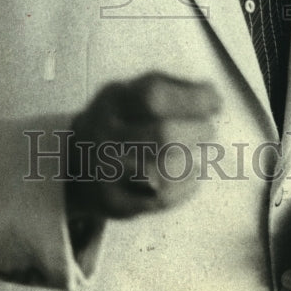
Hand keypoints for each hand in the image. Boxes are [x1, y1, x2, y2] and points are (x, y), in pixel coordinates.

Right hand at [67, 72, 221, 219]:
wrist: (75, 162)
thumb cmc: (119, 121)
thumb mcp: (132, 93)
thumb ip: (170, 87)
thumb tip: (212, 95)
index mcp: (112, 101)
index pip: (153, 96)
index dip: (191, 99)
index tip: (215, 102)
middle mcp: (104, 135)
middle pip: (162, 136)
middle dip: (197, 132)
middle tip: (208, 131)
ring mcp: (106, 172)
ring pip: (162, 172)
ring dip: (193, 162)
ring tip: (202, 155)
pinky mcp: (115, 203)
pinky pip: (160, 199)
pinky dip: (187, 188)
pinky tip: (193, 177)